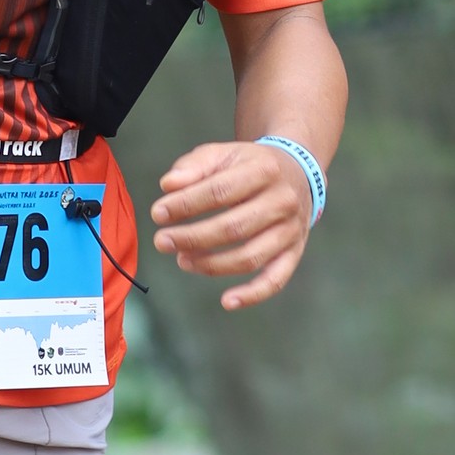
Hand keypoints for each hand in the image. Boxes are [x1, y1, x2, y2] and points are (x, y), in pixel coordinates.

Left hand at [150, 139, 315, 309]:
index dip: (186, 204)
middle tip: (161, 241)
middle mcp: (283, 201)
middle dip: (192, 238)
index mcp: (264, 170)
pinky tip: (226, 301)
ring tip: (181, 260)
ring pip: (250, 257)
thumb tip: (169, 185)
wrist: (297, 172)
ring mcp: (291, 230)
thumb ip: (195, 166)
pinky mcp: (294, 252)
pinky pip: (276, 280)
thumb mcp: (224, 154)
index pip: (220, 191)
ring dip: (211, 264)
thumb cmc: (249, 165)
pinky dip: (252, 295)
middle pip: (233, 228)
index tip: (158, 213)